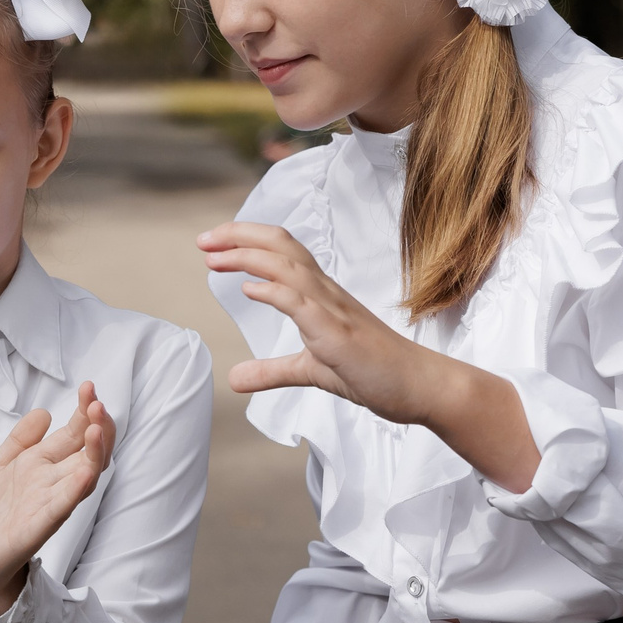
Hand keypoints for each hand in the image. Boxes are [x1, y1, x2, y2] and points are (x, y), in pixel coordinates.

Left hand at [0, 382, 115, 622]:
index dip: (84, 412)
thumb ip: (22, 439)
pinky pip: (61, 509)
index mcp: (44, 466)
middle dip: (97, 427)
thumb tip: (45, 411)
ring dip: (94, 454)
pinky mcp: (36, 529)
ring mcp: (47, 506)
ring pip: (82, 478)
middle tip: (98, 403)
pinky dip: (74, 492)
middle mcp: (52, 483)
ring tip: (97, 428)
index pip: (75, 435)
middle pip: (87, 453)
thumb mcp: (0, 464)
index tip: (88, 387)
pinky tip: (85, 474)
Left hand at [197, 222, 434, 418]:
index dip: (247, 242)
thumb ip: (273, 370)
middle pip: (281, 245)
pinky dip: (274, 292)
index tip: (213, 248)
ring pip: (288, 267)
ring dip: (248, 257)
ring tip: (214, 257)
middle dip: (239, 236)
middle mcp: (326, 293)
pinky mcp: (337, 333)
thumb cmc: (374, 373)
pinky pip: (302, 303)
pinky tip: (249, 290)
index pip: (282, 251)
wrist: (419, 386)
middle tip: (203, 240)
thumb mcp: (310, 370)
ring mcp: (333, 310)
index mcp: (321, 295)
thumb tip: (234, 378)